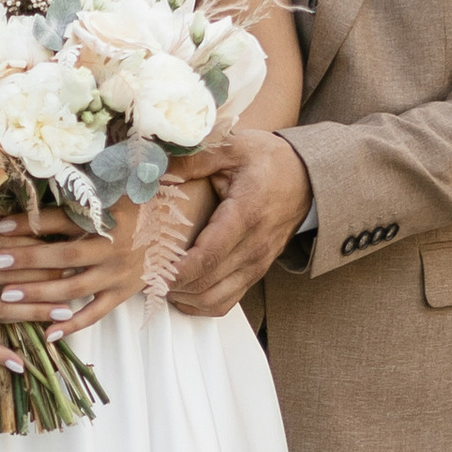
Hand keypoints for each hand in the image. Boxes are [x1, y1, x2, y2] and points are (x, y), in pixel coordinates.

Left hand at [0, 198, 174, 347]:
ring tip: (7, 296)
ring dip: (39, 293)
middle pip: (63, 256)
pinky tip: (48, 334)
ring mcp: (118, 274)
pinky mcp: (124, 293)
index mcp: (107, 219)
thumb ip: (78, 195)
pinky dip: (73, 325)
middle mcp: (112, 248)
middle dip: (26, 260)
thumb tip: (40, 183)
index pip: (60, 221)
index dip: (29, 223)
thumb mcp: (112, 191)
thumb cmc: (137, 202)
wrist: (177, 223)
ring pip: (73, 288)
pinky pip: (96, 313)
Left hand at [164, 130, 311, 316]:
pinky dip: (200, 304)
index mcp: (246, 215)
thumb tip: (154, 169)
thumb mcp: (233, 146)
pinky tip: (181, 290)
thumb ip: (193, 158)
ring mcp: (257, 264)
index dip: (177, 271)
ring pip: (215, 300)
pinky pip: (226, 302)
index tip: (151, 270)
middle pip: (207, 284)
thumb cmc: (269, 161)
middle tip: (143, 273)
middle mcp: (254, 247)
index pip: (209, 257)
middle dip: (171, 285)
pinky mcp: (256, 273)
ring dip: (184, 297)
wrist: (308, 177)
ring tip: (159, 281)